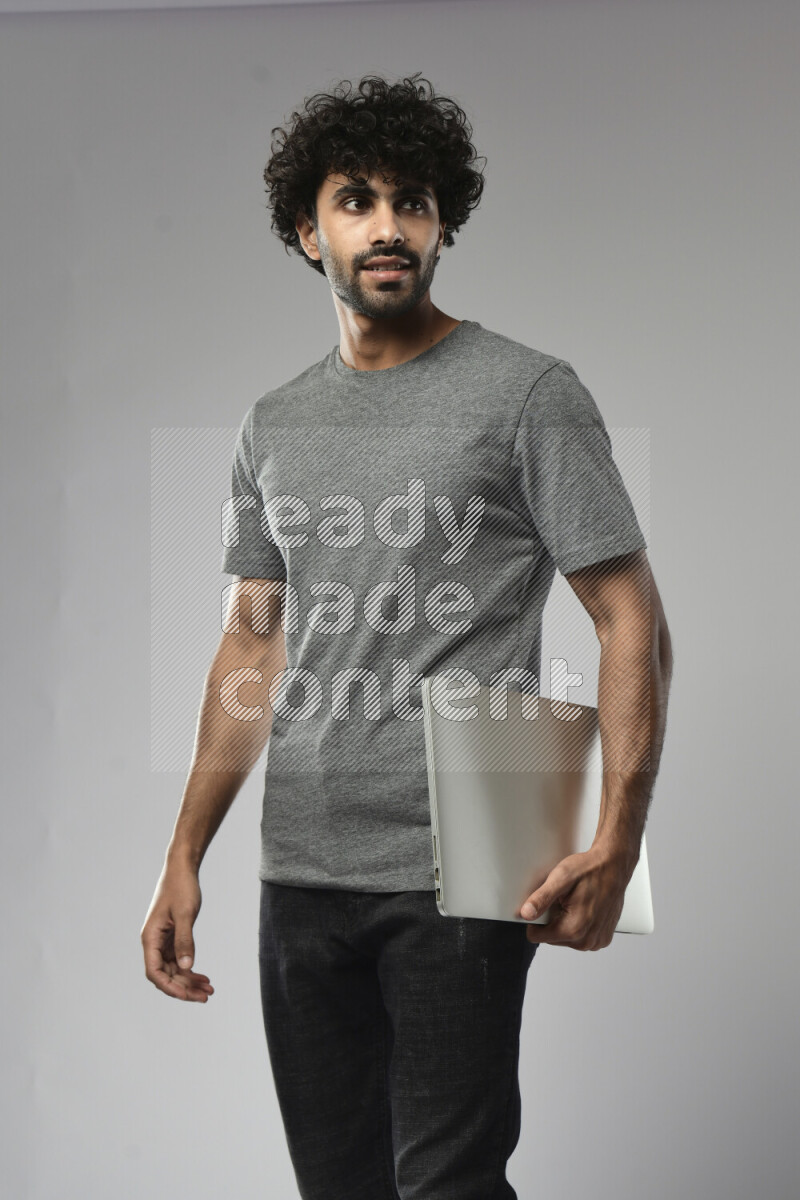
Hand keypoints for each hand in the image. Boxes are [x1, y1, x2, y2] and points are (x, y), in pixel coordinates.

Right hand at [141, 862, 214, 1001]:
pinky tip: (204, 977)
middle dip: (184, 988)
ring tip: (209, 990)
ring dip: (189, 981)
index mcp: (150, 938)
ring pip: (173, 970)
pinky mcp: (172, 937)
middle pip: (165, 975)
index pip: (154, 972)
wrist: (182, 869)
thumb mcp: (185, 914)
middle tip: (206, 996)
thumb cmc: (181, 887)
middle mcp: (153, 942)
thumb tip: (187, 967)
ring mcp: (162, 941)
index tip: (187, 995)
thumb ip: (185, 940)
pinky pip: (179, 960)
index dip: (169, 986)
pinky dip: (190, 969)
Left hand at [518, 844, 634, 950]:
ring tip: (575, 902)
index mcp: (574, 929)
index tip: (547, 902)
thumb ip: (542, 898)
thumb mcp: (560, 878)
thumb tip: (526, 914)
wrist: (614, 866)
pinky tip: (584, 908)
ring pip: (565, 939)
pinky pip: (580, 938)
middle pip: (551, 938)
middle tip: (564, 900)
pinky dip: (578, 925)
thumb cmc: (590, 870)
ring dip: (565, 922)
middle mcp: (587, 941)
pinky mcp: (603, 939)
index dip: (537, 918)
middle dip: (553, 920)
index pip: (536, 936)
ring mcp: (597, 941)